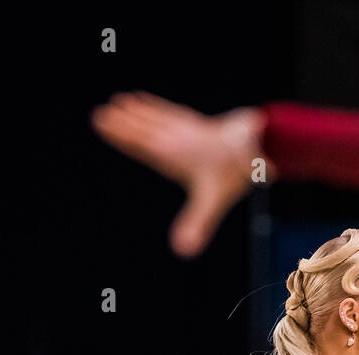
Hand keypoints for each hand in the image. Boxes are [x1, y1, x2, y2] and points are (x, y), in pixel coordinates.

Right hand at [91, 92, 262, 256]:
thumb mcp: (211, 202)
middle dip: (123, 121)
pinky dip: (157, 106)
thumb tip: (183, 250)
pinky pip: (171, 112)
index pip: (139, 143)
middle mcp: (175, 138)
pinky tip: (149, 101)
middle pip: (144, 127)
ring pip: (156, 116)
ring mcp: (188, 129)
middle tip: (101, 112)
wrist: (257, 144)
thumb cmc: (232, 173)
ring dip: (138, 111)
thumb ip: (195, 224)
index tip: (101, 122)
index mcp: (171, 154)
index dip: (120, 134)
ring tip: (122, 100)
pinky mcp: (199, 124)